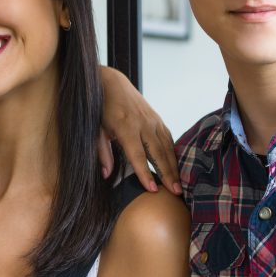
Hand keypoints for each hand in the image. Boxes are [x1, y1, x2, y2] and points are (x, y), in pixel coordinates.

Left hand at [99, 67, 180, 193]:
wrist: (111, 83)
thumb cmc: (101, 109)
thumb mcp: (96, 130)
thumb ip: (102, 152)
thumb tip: (106, 175)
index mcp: (125, 127)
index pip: (137, 155)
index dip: (145, 173)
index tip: (153, 189)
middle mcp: (143, 123)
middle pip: (158, 153)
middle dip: (167, 174)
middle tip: (176, 192)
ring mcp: (153, 120)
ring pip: (167, 146)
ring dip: (174, 166)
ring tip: (179, 185)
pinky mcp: (157, 118)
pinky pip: (168, 138)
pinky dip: (173, 153)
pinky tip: (176, 166)